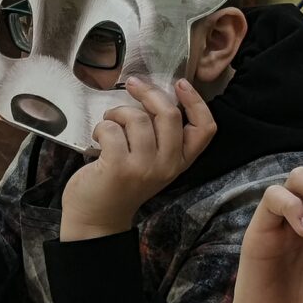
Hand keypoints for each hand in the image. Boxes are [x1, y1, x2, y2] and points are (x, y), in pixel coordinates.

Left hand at [60, 78, 214, 241]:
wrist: (97, 218)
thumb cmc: (122, 183)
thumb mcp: (152, 163)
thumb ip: (160, 136)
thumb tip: (152, 94)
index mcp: (180, 162)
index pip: (205, 129)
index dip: (196, 102)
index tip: (181, 84)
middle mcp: (167, 165)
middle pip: (170, 114)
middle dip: (149, 93)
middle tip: (133, 85)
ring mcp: (144, 167)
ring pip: (137, 118)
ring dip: (117, 112)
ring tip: (110, 123)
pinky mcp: (119, 167)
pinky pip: (112, 129)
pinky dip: (101, 127)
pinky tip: (99, 138)